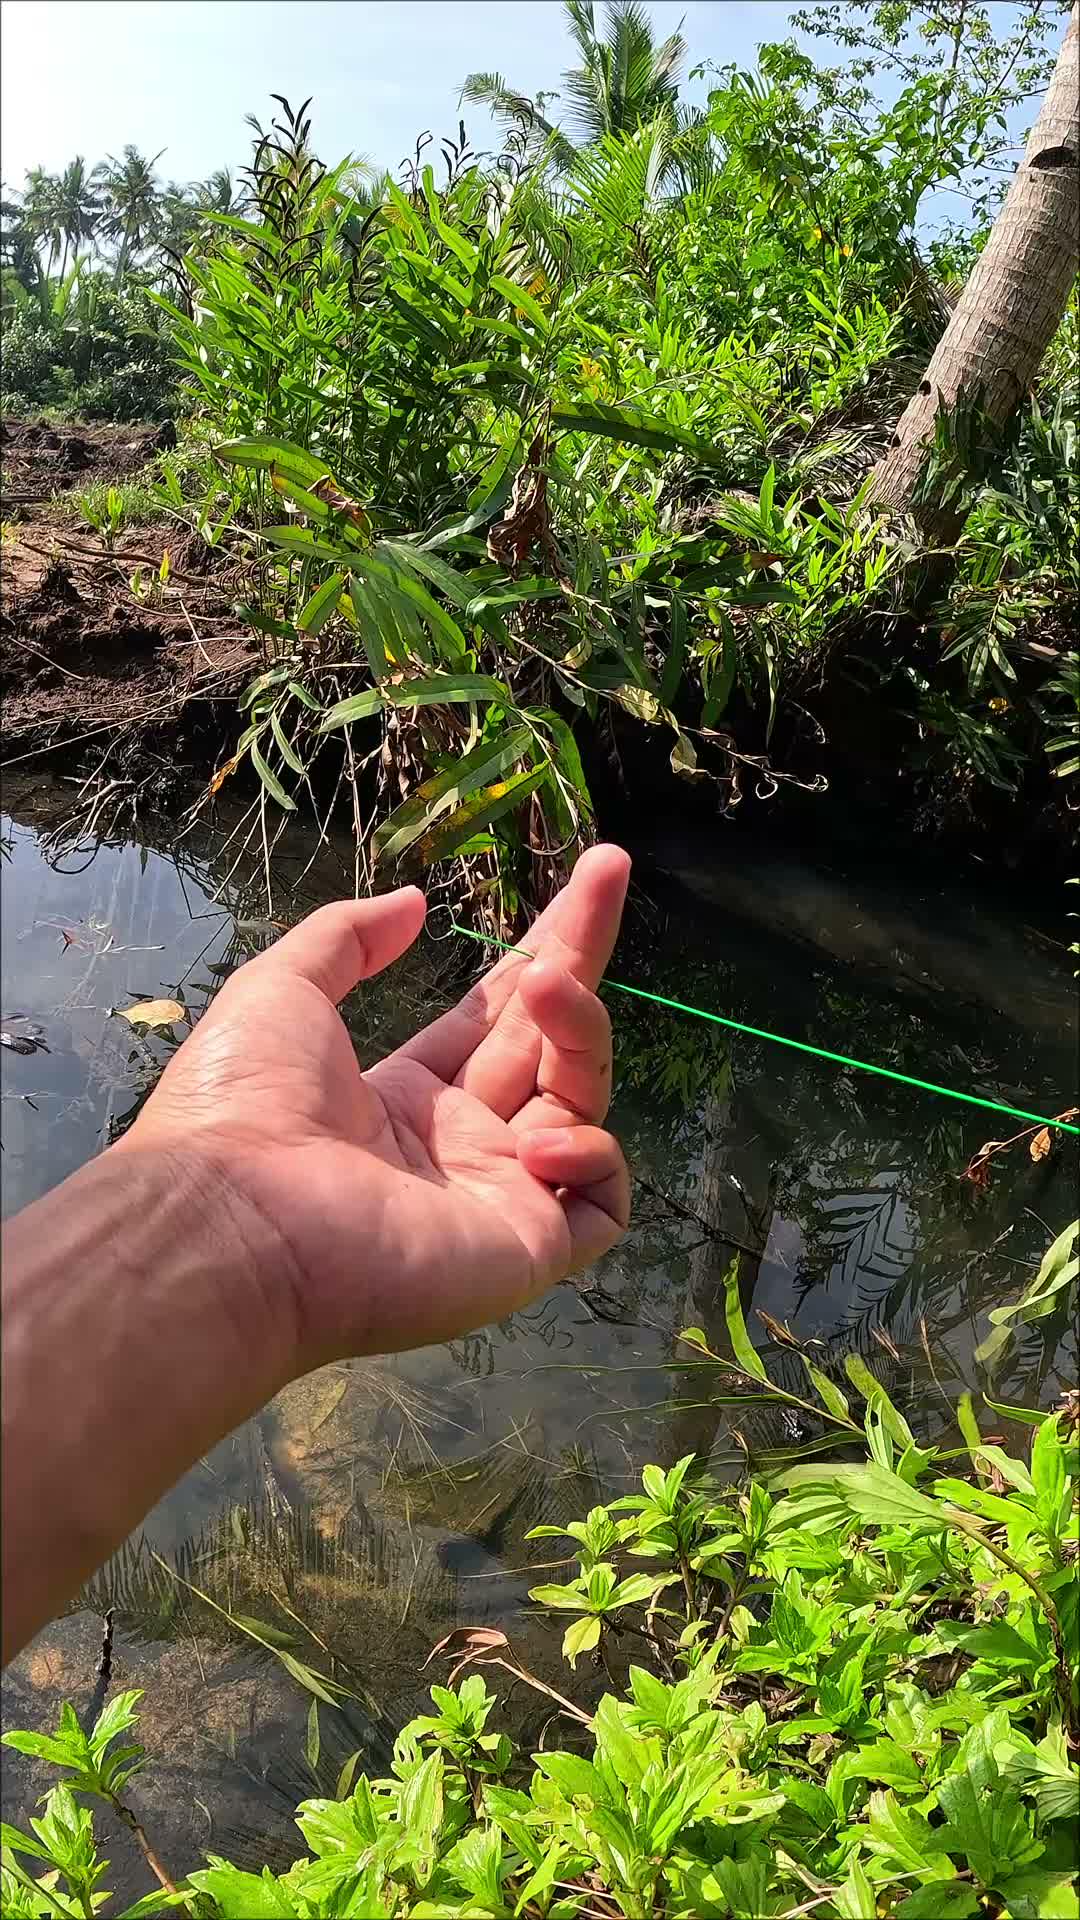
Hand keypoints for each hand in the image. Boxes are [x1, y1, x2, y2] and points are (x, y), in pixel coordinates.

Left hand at [119, 846, 630, 1365]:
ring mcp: (498, 1198)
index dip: (540, 951)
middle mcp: (461, 1145)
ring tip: (547, 986)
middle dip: (581, 956)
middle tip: (610, 866)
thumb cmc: (244, 1105)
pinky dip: (591, 1154)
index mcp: (407, 1096)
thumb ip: (349, 938)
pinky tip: (535, 1138)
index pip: (498, 1018)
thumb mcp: (283, 990)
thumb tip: (413, 903)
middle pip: (550, 1042)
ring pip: (582, 1102)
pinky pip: (600, 1201)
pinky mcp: (526, 1250)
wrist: (236, 1222)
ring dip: (581, 1033)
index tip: (586, 880)